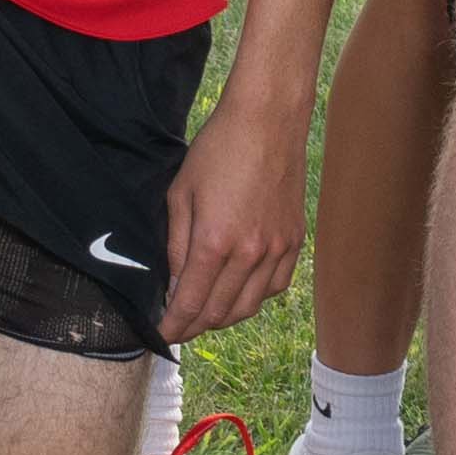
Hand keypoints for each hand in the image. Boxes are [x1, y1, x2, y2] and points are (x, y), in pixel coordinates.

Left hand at [163, 81, 316, 340]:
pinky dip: (255, 298)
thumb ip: (176, 246)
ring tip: (205, 312)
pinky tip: (239, 291)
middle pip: (218, 313)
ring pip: (248, 307)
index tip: (161, 335)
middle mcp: (249, 253)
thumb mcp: (181, 194)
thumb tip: (174, 285)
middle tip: (178, 325)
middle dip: (193, 326)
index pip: (190, 304)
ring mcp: (277, 249)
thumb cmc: (218, 149)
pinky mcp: (294, 240)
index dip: (173, 326)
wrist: (268, 119)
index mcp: (214, 242)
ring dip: (223, 317)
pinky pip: (276, 287)